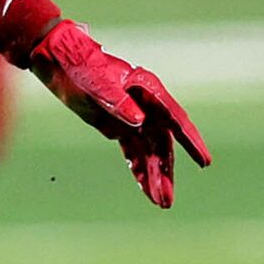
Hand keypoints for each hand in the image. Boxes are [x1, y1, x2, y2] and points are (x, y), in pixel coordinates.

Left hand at [28, 22, 211, 208]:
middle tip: (167, 199)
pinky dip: (140, 171)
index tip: (204, 162)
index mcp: (148, 90)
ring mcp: (135, 118)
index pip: (175, 120)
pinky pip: (135, 153)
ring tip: (161, 203)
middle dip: (166, 172)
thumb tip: (140, 123)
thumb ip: (118, 103)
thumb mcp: (97, 85)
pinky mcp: (120, 127)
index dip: (190, 141)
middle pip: (163, 144)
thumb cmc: (81, 66)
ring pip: (150, 152)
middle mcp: (146, 106)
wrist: (60, 60)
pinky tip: (147, 191)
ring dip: (155, 176)